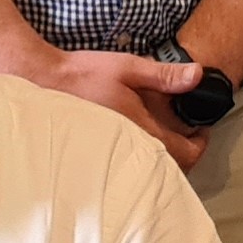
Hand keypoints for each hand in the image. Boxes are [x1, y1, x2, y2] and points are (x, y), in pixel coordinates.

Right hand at [11, 44, 208, 169]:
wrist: (41, 84)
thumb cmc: (83, 75)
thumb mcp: (128, 68)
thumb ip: (164, 76)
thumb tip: (198, 75)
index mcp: (140, 130)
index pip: (185, 154)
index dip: (200, 144)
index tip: (201, 130)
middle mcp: (128, 150)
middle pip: (171, 172)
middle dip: (185, 155)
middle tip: (188, 135)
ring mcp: (112, 159)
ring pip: (148, 174)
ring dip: (163, 161)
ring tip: (165, 139)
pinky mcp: (97, 160)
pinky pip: (127, 172)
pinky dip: (140, 165)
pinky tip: (136, 146)